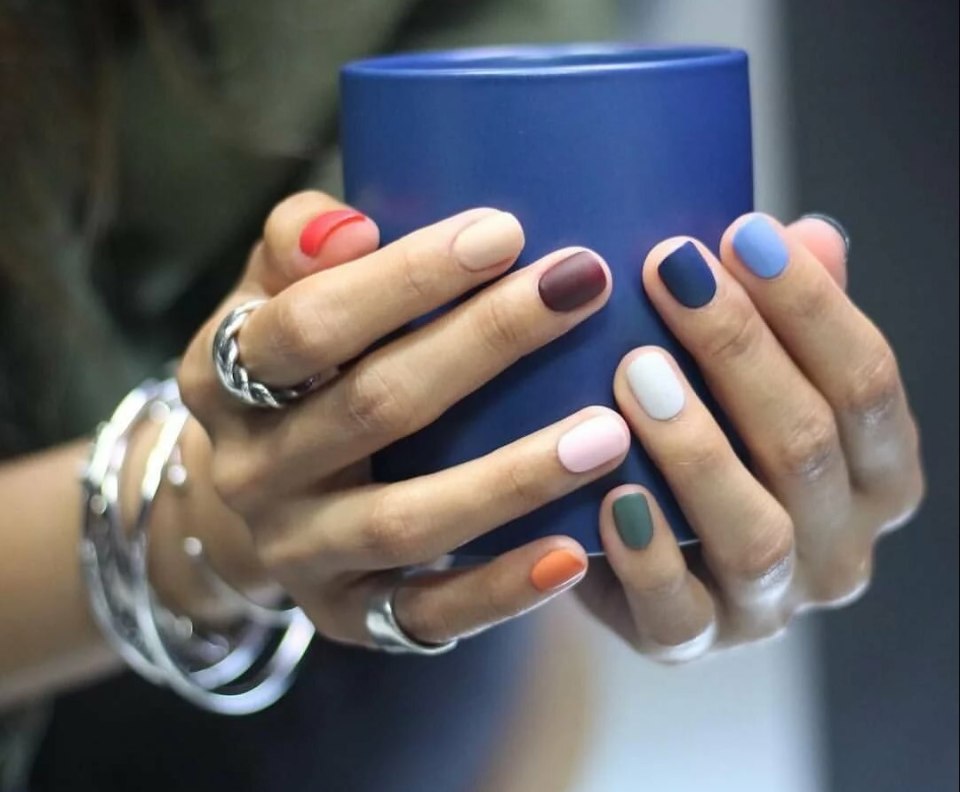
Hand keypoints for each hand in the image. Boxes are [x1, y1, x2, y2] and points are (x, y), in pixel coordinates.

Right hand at [178, 191, 627, 645]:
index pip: (309, 325)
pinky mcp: (347, 614)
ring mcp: (297, 552)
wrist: (255, 495)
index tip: (504, 232)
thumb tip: (349, 228)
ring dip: (510, 479)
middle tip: (581, 287)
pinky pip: (425, 613)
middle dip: (484, 343)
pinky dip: (500, 590)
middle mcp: (250, 472)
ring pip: (406, 521)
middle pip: (373, 408)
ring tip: (606, 434)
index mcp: (221, 378)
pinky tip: (573, 555)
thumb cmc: (292, 371)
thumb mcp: (269, 299)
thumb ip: (297, 244)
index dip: (404, 280)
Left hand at [578, 213, 924, 661]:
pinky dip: (646, 551)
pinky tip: (609, 491)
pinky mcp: (691, 641)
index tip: (741, 233)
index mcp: (875, 472)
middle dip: (741, 351)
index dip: (811, 305)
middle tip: (670, 273)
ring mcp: (770, 602)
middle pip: (809, 444)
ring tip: (635, 370)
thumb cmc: (700, 438)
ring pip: (755, 530)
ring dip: (697, 446)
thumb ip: (783, 322)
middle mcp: (841, 544)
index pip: (867, 382)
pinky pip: (676, 608)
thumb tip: (811, 234)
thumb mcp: (745, 379)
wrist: (632, 545)